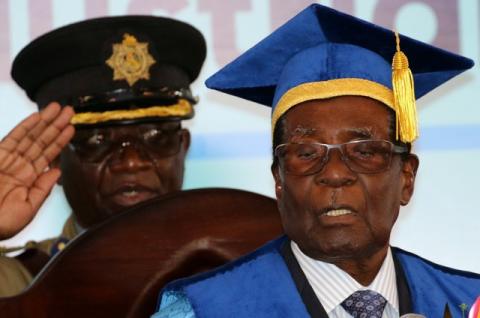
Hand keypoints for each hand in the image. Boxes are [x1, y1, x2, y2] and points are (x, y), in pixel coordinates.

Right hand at [0, 102, 74, 239]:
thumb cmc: (1, 223)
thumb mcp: (28, 208)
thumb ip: (43, 188)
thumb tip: (57, 171)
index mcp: (29, 179)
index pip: (48, 156)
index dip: (60, 141)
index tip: (72, 128)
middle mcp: (21, 166)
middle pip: (42, 142)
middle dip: (56, 126)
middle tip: (70, 111)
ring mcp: (9, 159)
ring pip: (31, 136)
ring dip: (46, 122)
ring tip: (59, 108)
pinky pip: (13, 138)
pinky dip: (26, 126)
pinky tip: (38, 116)